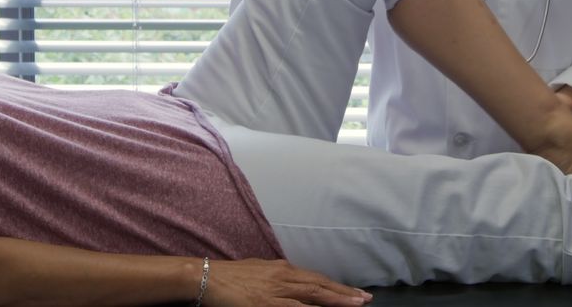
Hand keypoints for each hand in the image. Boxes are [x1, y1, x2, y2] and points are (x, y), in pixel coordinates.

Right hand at [204, 258, 372, 306]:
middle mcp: (283, 277)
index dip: (336, 286)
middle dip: (344, 293)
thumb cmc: (229, 276)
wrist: (205, 276)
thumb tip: (291, 282)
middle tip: (365, 299)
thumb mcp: (259, 271)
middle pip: (320, 285)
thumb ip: (277, 278)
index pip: (316, 279)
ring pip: (312, 295)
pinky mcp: (264, 303)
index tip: (354, 293)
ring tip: (355, 304)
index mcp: (282, 269)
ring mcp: (275, 291)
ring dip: (335, 300)